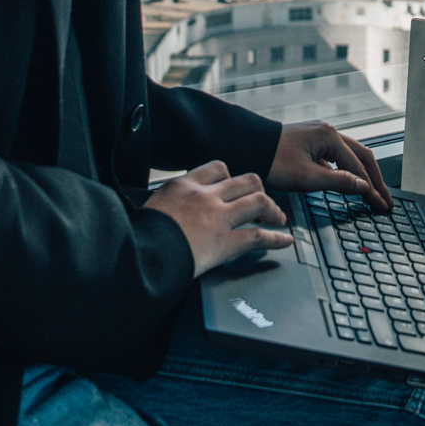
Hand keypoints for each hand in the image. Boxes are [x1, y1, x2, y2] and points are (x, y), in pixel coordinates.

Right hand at [146, 161, 294, 276]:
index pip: (218, 168)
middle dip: (260, 190)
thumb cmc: (139, 237)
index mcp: (184, 185)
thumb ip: (167, 202)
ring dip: (273, 210)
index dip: (232, 177)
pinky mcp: (225, 242)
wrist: (140, 257)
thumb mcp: (149, 207)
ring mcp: (218, 218)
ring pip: (259, 201)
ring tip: (278, 218)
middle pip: (246, 180)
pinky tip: (285, 241)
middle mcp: (205, 196)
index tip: (237, 187)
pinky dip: (276, 239)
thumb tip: (168, 207)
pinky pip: (259, 236)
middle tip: (264, 202)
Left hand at [269, 120, 392, 213]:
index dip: (372, 188)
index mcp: (330, 137)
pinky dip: (347, 171)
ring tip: (374, 192)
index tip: (381, 205)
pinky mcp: (310, 143)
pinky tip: (349, 183)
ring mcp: (319, 136)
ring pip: (350, 156)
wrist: (245, 146)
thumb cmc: (272, 160)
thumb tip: (363, 187)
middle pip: (362, 157)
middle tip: (386, 199)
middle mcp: (328, 132)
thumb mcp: (307, 177)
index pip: (360, 167)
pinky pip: (336, 157)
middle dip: (375, 179)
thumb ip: (339, 183)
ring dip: (363, 174)